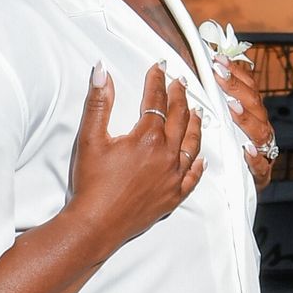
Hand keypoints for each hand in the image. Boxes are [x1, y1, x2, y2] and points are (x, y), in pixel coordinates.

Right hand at [66, 64, 202, 253]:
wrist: (96, 224)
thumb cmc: (91, 183)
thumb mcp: (90, 139)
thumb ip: (98, 103)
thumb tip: (102, 71)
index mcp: (148, 138)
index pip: (157, 101)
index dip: (157, 82)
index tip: (160, 68)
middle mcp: (167, 155)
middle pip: (179, 118)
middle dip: (180, 97)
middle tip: (180, 83)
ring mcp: (173, 177)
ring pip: (191, 144)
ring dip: (194, 125)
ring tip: (196, 112)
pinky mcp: (173, 197)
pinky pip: (192, 177)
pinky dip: (198, 165)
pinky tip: (201, 158)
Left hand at [211, 48, 277, 186]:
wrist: (249, 182)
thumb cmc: (235, 148)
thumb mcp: (230, 122)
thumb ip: (224, 98)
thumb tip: (212, 67)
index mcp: (253, 114)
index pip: (248, 87)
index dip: (235, 72)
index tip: (218, 60)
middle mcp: (260, 127)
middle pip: (253, 103)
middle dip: (236, 87)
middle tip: (219, 73)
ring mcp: (264, 149)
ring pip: (259, 131)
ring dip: (246, 119)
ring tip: (233, 107)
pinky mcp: (261, 172)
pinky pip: (261, 165)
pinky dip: (255, 157)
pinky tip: (248, 150)